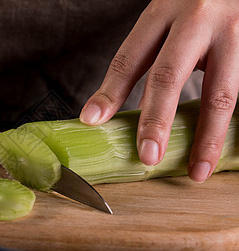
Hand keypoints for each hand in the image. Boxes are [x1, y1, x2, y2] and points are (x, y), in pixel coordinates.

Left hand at [80, 0, 238, 181]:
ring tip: (196, 169)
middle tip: (146, 157)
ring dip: (205, 136)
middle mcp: (196, 20)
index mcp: (163, 12)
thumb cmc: (195, 6)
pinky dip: (226, 124)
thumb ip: (150, 62)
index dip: (109, 92)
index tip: (92, 120)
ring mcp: (232, 33)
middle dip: (155, 122)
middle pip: (168, 77)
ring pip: (219, 93)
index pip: (129, 58)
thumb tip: (138, 112)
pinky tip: (216, 146)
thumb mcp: (164, 23)